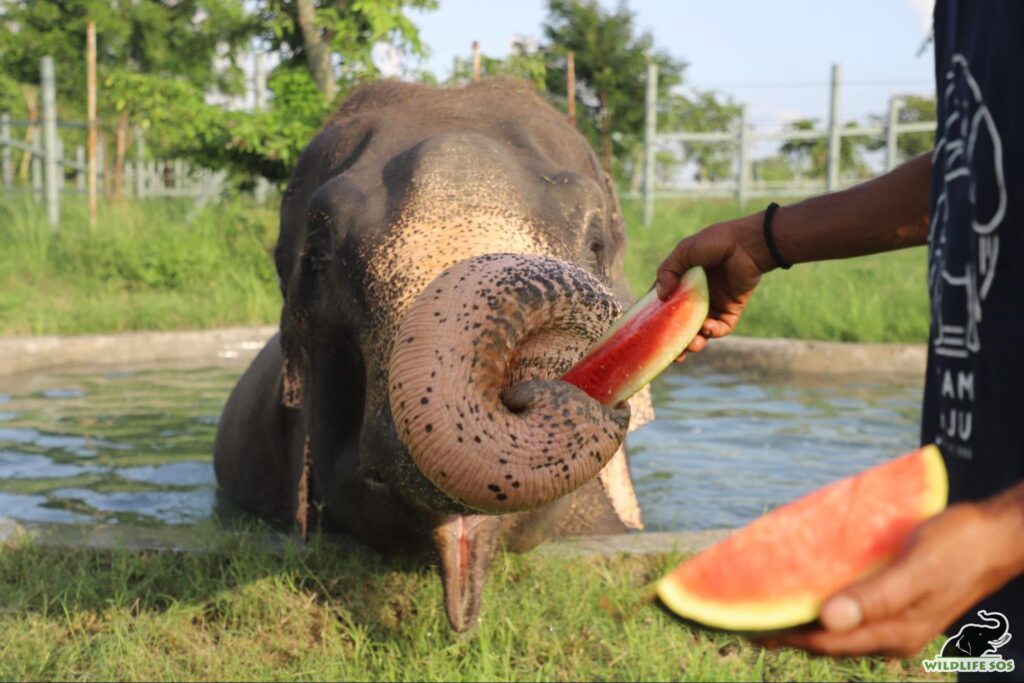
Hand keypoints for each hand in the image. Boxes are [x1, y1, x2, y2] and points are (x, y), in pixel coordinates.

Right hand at [655, 213, 773, 357]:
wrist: (748, 243)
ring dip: (694, 342)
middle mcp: (696, 297)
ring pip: (700, 331)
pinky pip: (720, 328)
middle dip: (675, 340)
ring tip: (689, 347)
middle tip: (671, 353)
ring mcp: (713, 305)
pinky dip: (712, 331)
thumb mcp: (685, 251)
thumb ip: (668, 271)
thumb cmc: (716, 242)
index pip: (665, 305)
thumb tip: (661, 296)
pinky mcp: (730, 310)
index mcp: (682, 283)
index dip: (655, 318)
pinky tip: (707, 328)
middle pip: (681, 324)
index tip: (646, 332)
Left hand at [760, 501, 1022, 657]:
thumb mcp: (917, 569)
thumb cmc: (958, 546)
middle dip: (783, 631)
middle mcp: (890, 633)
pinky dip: (821, 603)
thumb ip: (875, 597)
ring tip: (759, 606)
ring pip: (835, 626)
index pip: (825, 642)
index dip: (783, 636)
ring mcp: (893, 620)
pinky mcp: (894, 602)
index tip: (741, 626)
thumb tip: (827, 618)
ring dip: (799, 618)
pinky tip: (802, 589)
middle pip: (825, 639)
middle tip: (736, 618)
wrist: (997, 536)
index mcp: (894, 632)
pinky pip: (849, 609)